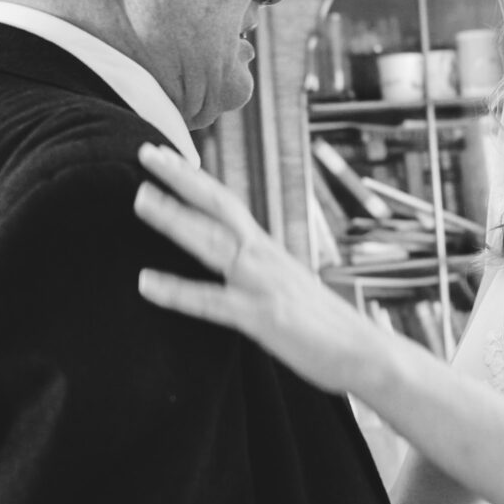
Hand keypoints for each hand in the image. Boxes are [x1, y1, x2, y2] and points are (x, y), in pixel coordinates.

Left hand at [132, 144, 380, 395]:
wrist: (365, 352)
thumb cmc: (323, 325)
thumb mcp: (286, 286)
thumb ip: (258, 271)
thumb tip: (234, 262)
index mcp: (266, 250)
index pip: (226, 204)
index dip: (195, 178)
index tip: (165, 156)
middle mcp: (263, 257)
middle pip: (218, 207)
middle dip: (181, 179)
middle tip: (145, 151)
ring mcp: (261, 284)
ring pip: (212, 243)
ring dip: (174, 219)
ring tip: (139, 198)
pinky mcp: (261, 316)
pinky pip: (211, 302)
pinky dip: (177, 291)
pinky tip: (145, 282)